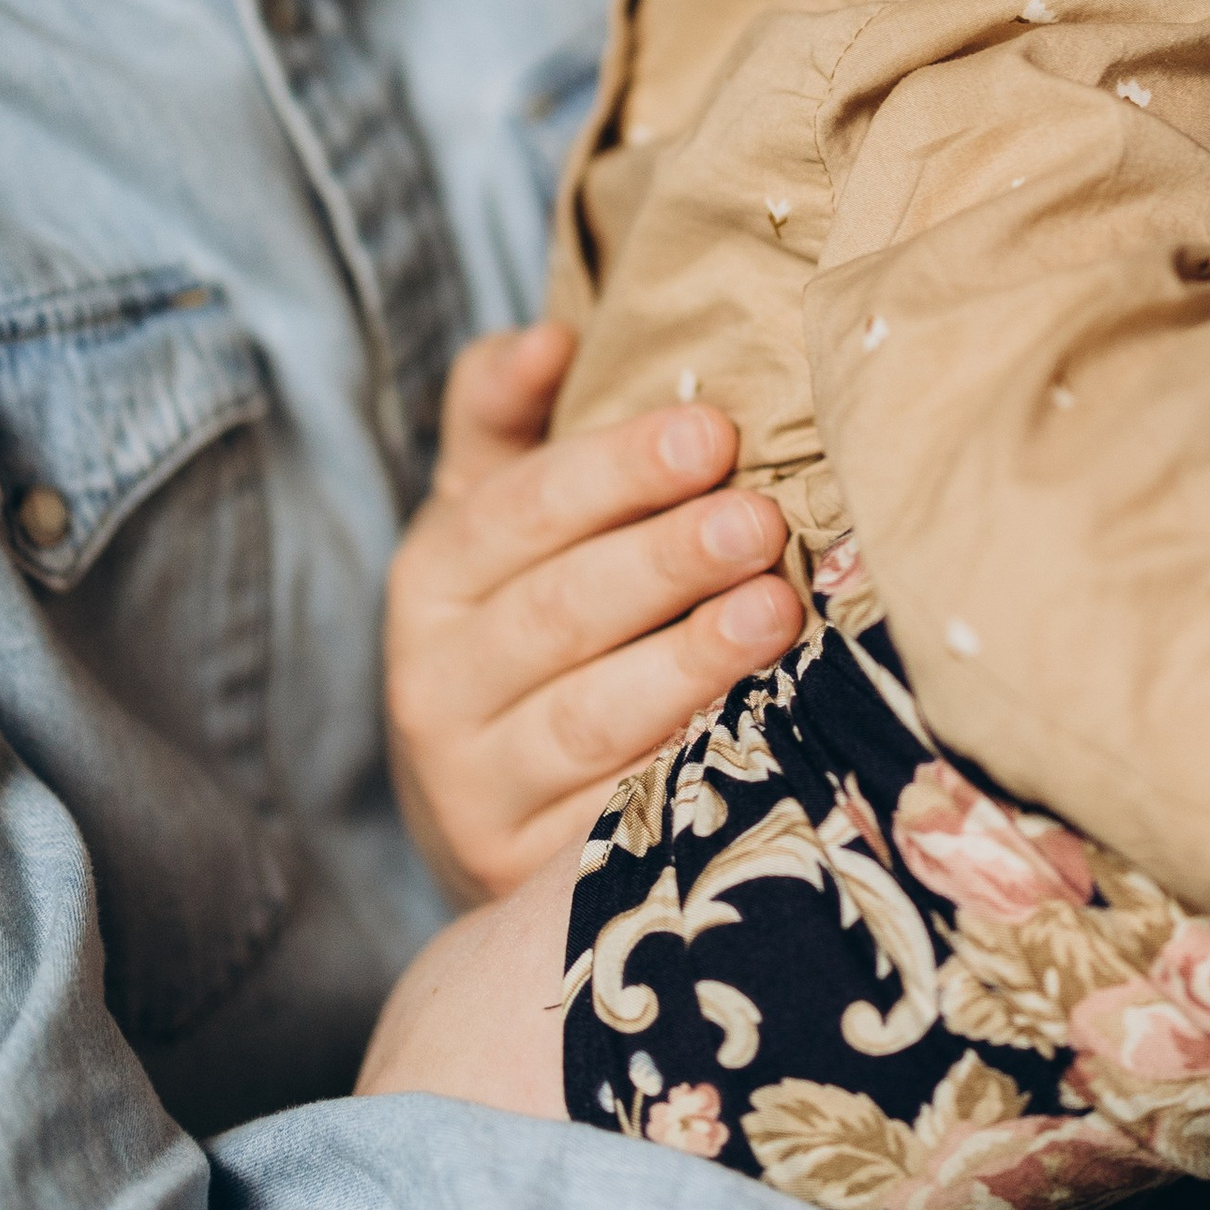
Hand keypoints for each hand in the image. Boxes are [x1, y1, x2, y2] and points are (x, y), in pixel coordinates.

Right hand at [386, 324, 803, 904]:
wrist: (484, 811)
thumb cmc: (521, 626)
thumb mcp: (492, 516)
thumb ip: (503, 417)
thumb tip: (548, 336)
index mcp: (432, 578)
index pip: (522, 510)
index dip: (617, 469)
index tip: (713, 432)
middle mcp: (436, 684)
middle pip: (560, 611)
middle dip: (667, 560)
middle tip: (761, 521)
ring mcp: (477, 788)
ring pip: (589, 719)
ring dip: (688, 664)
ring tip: (776, 614)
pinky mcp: (524, 874)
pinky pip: (616, 819)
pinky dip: (686, 775)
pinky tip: (759, 735)